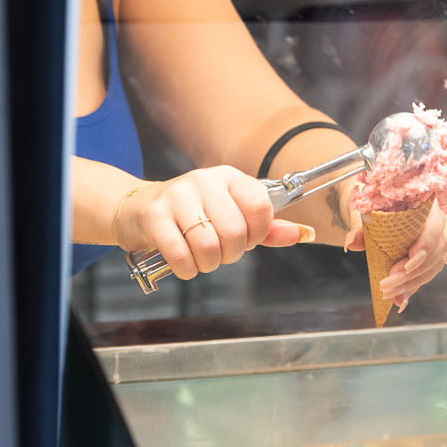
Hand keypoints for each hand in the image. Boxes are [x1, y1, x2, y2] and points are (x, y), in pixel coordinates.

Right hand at [116, 167, 307, 279]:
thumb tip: (306, 233)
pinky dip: (187, 269)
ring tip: (203, 258)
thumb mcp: (233, 215)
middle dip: (232, 253)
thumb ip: (268, 227)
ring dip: (208, 263)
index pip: (260, 206)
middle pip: (235, 231)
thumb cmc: (194, 215)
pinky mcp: (154, 215)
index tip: (248, 239)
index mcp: (231, 178)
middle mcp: (205, 181)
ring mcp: (178, 196)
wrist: (139, 209)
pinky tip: (185, 264)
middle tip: (221, 252)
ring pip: (208, 245)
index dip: (258, 233)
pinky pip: (180, 254)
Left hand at [347, 202, 446, 316]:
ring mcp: (437, 241)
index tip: (408, 263)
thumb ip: (359, 223)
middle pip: (436, 251)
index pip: (435, 226)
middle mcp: (439, 223)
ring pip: (433, 266)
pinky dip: (412, 287)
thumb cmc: (374, 201)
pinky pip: (426, 274)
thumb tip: (352, 242)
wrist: (374, 205)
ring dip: (412, 283)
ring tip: (390, 293)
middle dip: (413, 271)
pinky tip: (399, 299)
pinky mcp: (430, 257)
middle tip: (389, 282)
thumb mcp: (364, 208)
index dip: (425, 246)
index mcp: (429, 204)